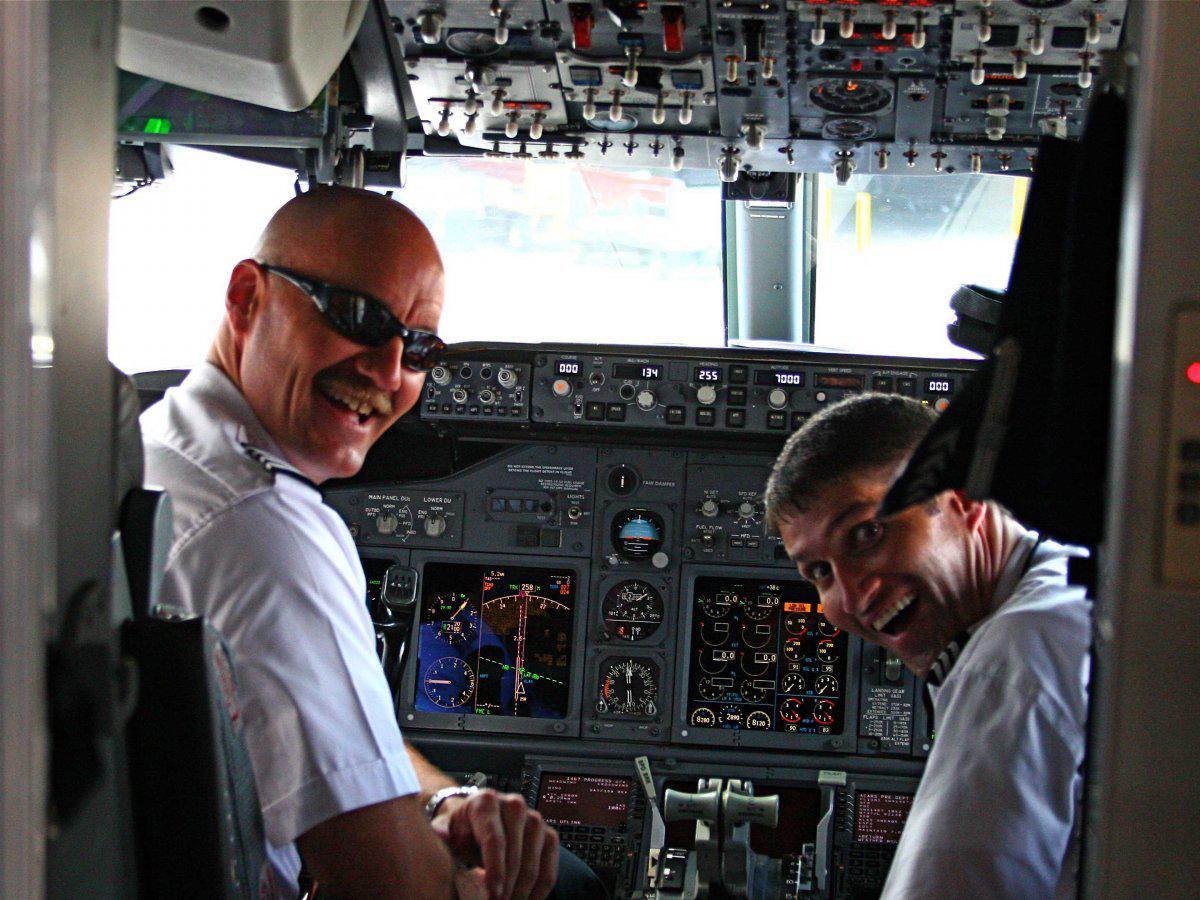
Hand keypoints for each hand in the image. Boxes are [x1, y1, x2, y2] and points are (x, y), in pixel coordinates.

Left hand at [430, 788, 558, 899]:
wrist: (477, 818)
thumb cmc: (460, 829)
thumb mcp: (444, 831)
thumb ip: (440, 839)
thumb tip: (441, 846)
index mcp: (486, 802)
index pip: (494, 841)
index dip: (494, 873)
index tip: (492, 896)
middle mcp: (514, 805)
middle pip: (515, 856)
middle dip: (506, 888)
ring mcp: (535, 819)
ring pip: (533, 865)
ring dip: (521, 893)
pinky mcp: (548, 834)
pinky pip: (549, 868)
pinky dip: (539, 892)